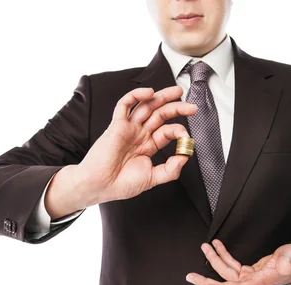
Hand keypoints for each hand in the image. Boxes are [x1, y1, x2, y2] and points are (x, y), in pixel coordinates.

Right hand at [78, 85, 196, 202]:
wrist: (99, 185)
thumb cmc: (120, 184)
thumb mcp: (152, 179)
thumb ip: (170, 170)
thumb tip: (184, 158)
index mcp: (147, 146)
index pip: (167, 132)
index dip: (179, 132)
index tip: (187, 139)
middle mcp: (139, 134)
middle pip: (160, 114)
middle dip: (177, 108)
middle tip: (191, 107)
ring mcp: (129, 128)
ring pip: (147, 106)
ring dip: (162, 96)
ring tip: (177, 92)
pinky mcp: (117, 125)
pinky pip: (125, 105)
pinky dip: (136, 96)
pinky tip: (149, 93)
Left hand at [186, 240, 290, 284]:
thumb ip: (286, 262)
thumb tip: (280, 265)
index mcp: (260, 283)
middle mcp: (252, 283)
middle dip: (206, 281)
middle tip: (190, 276)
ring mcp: (250, 278)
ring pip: (226, 274)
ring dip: (213, 260)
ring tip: (204, 247)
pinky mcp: (250, 272)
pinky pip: (232, 265)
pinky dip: (223, 256)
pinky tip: (217, 245)